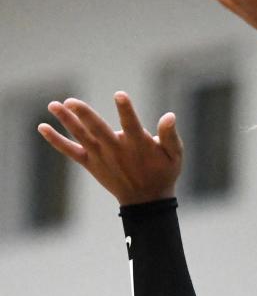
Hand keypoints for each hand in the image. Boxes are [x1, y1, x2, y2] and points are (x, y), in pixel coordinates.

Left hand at [39, 94, 181, 204]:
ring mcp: (101, 157)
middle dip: (84, 115)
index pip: (131, 124)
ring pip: (81, 136)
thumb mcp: (175, 155)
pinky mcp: (90, 163)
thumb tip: (169, 116)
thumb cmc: (163, 173)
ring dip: (66, 121)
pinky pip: (70, 151)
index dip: (126, 110)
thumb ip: (170, 135)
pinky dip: (56, 140)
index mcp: (139, 145)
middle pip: (98, 130)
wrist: (145, 201)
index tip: (119, 95)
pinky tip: (42, 127)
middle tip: (70, 101)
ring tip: (53, 105)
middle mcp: (116, 150)